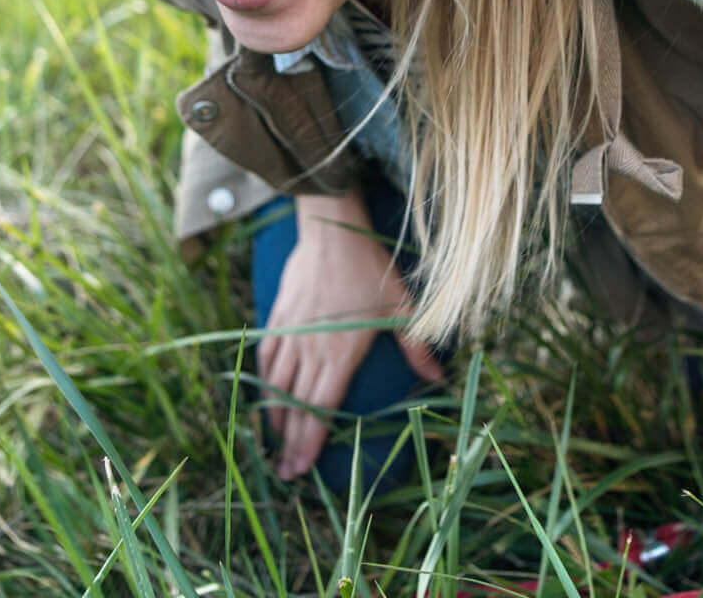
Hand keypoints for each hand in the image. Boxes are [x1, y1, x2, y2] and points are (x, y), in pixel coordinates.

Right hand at [257, 191, 444, 479]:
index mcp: (338, 354)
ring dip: (273, 417)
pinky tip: (265, 393)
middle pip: (294, 405)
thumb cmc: (370, 268)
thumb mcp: (402, 306)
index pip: (319, 409)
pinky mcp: (278, 318)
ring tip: (273, 443)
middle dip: (288, 443)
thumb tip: (439, 377)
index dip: (308, 443)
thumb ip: (417, 346)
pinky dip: (263, 381)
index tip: (300, 469)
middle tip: (284, 472)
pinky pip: (267, 357)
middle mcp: (309, 350)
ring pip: (275, 385)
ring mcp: (289, 334)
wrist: (330, 230)